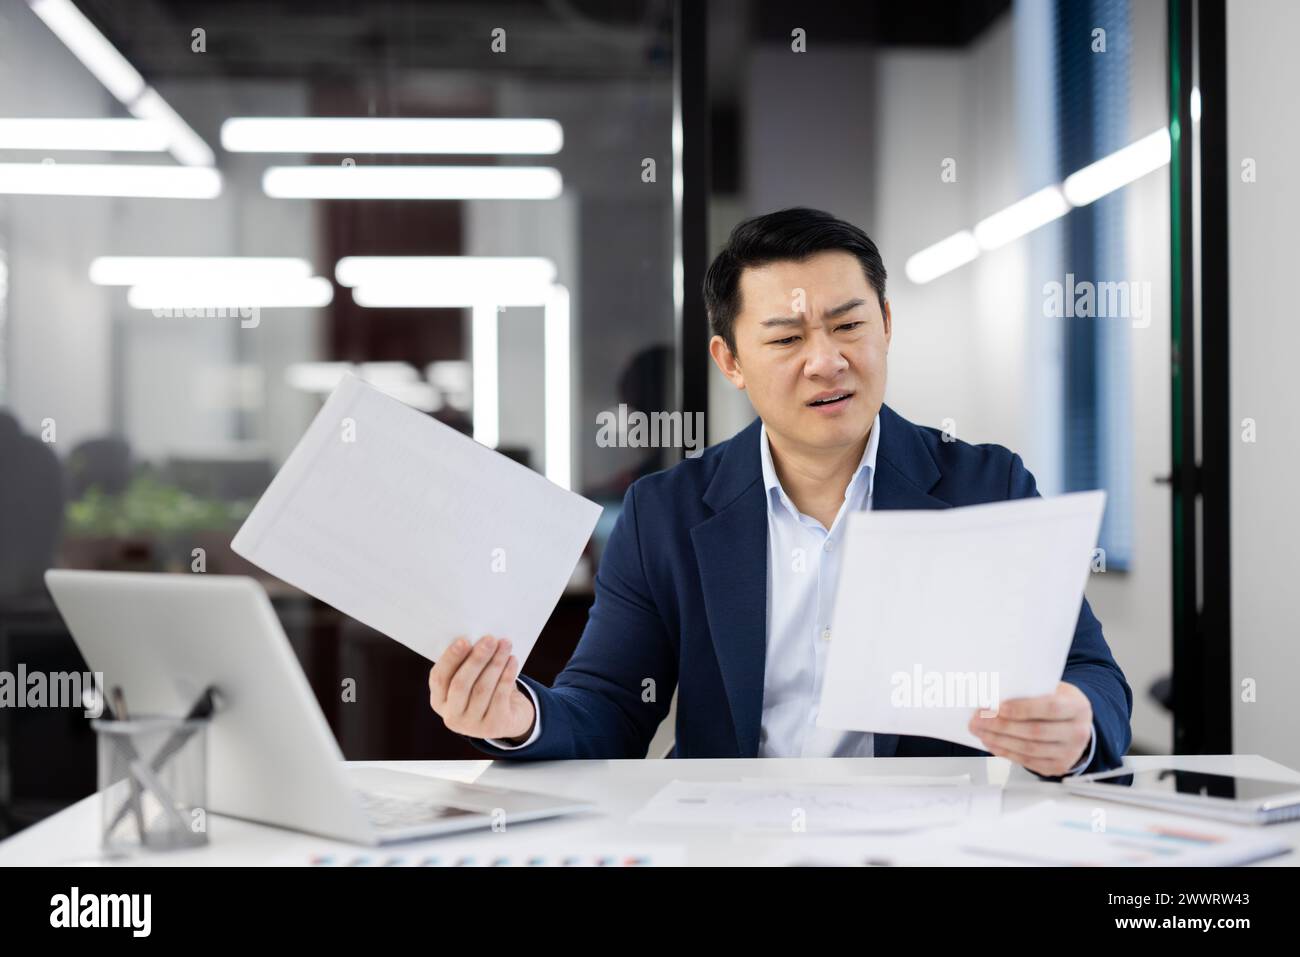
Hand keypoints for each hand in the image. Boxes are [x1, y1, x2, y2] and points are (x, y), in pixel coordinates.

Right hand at [428, 635, 535, 742]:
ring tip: (504, 644)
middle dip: (476, 659)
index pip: (439, 678)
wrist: (509, 716)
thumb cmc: (485, 687)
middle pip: (461, 684)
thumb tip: (478, 639)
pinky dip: (507, 675)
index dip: (450, 659)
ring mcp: (472, 726)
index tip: (464, 640)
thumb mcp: (471, 678)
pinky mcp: (494, 727)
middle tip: (489, 639)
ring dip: (495, 663)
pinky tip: (512, 660)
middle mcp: (451, 717)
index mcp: (439, 700)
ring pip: (482, 689)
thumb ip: (467, 663)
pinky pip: (500, 696)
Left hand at [968, 681, 1092, 776]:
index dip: (1022, 708)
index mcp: (1078, 707)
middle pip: (1035, 731)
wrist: (1077, 724)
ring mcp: (1069, 753)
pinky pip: (1027, 761)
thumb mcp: (1053, 689)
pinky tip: (991, 743)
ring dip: (999, 740)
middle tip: (979, 719)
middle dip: (1002, 726)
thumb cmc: (1059, 701)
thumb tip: (995, 694)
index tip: (998, 706)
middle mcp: (1077, 732)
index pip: (1050, 708)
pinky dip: (1005, 752)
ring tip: (980, 731)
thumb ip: (1031, 691)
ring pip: (1029, 749)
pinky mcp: (1057, 766)